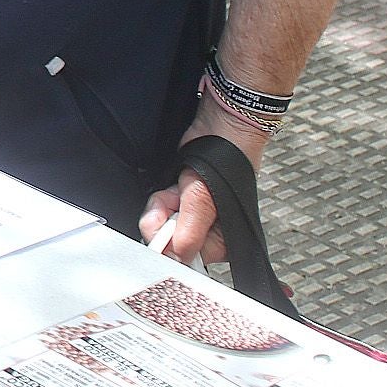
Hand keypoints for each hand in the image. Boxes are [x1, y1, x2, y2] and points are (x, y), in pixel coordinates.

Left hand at [137, 101, 265, 265]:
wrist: (220, 128)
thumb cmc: (226, 161)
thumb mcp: (204, 197)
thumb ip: (190, 229)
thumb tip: (178, 257)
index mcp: (223, 241)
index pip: (187, 259)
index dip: (169, 245)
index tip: (163, 229)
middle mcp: (209, 233)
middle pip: (169, 243)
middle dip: (164, 219)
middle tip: (174, 198)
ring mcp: (193, 218)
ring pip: (162, 226)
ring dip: (162, 204)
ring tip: (177, 187)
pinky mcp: (181, 204)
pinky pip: (160, 210)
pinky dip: (161, 198)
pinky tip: (173, 186)